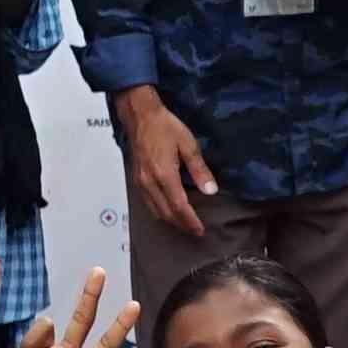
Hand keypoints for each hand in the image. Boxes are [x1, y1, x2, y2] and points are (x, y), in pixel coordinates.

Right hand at [114, 87, 217, 239]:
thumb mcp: (188, 144)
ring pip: (155, 211)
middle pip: (166, 213)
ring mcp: (140, 183)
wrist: (140, 116)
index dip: (190, 221)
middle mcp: (150, 183)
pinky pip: (148, 203)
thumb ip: (199, 169)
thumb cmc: (165, 126)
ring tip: (184, 224)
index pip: (179, 206)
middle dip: (181, 225)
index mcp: (164, 175)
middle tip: (195, 231)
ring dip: (170, 221)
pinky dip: (160, 212)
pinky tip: (169, 210)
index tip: (200, 230)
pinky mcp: (137, 180)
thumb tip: (211, 190)